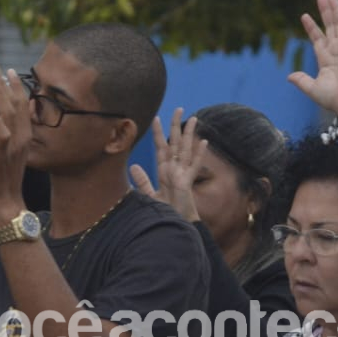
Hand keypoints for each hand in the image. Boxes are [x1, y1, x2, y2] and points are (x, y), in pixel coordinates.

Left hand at [0, 65, 31, 224]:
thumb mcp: (5, 153)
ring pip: (10, 114)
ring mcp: (15, 146)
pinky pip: (2, 135)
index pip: (23, 107)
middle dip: (6, 85)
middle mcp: (23, 138)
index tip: (9, 72)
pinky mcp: (4, 154)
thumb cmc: (1, 178)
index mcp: (24, 136)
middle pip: (18, 105)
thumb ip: (3, 138)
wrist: (5, 200)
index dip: (17, 88)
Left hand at [129, 108, 205, 222]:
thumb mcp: (150, 196)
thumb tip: (133, 166)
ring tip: (193, 119)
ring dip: (189, 135)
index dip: (158, 133)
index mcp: (164, 171)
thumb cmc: (165, 214)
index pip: (161, 147)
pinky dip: (199, 154)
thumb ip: (142, 182)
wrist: (174, 227)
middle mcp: (174, 170)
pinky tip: (204, 142)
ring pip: (186, 150)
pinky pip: (194, 166)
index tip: (155, 118)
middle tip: (178, 109)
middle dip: (176, 126)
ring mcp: (182, 175)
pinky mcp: (188, 183)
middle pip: (175, 143)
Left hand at [287, 0, 337, 117]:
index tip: (304, 15)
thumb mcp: (312, 88)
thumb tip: (289, 76)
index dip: (311, 27)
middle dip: (325, 11)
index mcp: (325, 59)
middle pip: (329, 26)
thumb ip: (302, 81)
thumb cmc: (333, 98)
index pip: (317, 38)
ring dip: (335, 9)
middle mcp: (336, 51)